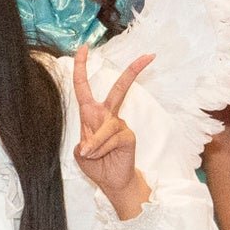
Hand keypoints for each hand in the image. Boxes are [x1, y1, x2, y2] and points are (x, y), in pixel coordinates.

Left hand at [71, 47, 155, 211]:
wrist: (110, 181)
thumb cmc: (96, 163)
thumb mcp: (81, 153)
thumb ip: (84, 144)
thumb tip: (89, 142)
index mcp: (90, 114)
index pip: (83, 87)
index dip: (82, 67)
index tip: (84, 47)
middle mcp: (107, 115)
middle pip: (120, 89)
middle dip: (133, 71)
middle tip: (148, 56)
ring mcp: (120, 124)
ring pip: (105, 126)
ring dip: (95, 143)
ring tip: (90, 154)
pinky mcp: (128, 135)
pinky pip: (113, 137)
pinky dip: (102, 147)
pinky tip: (102, 154)